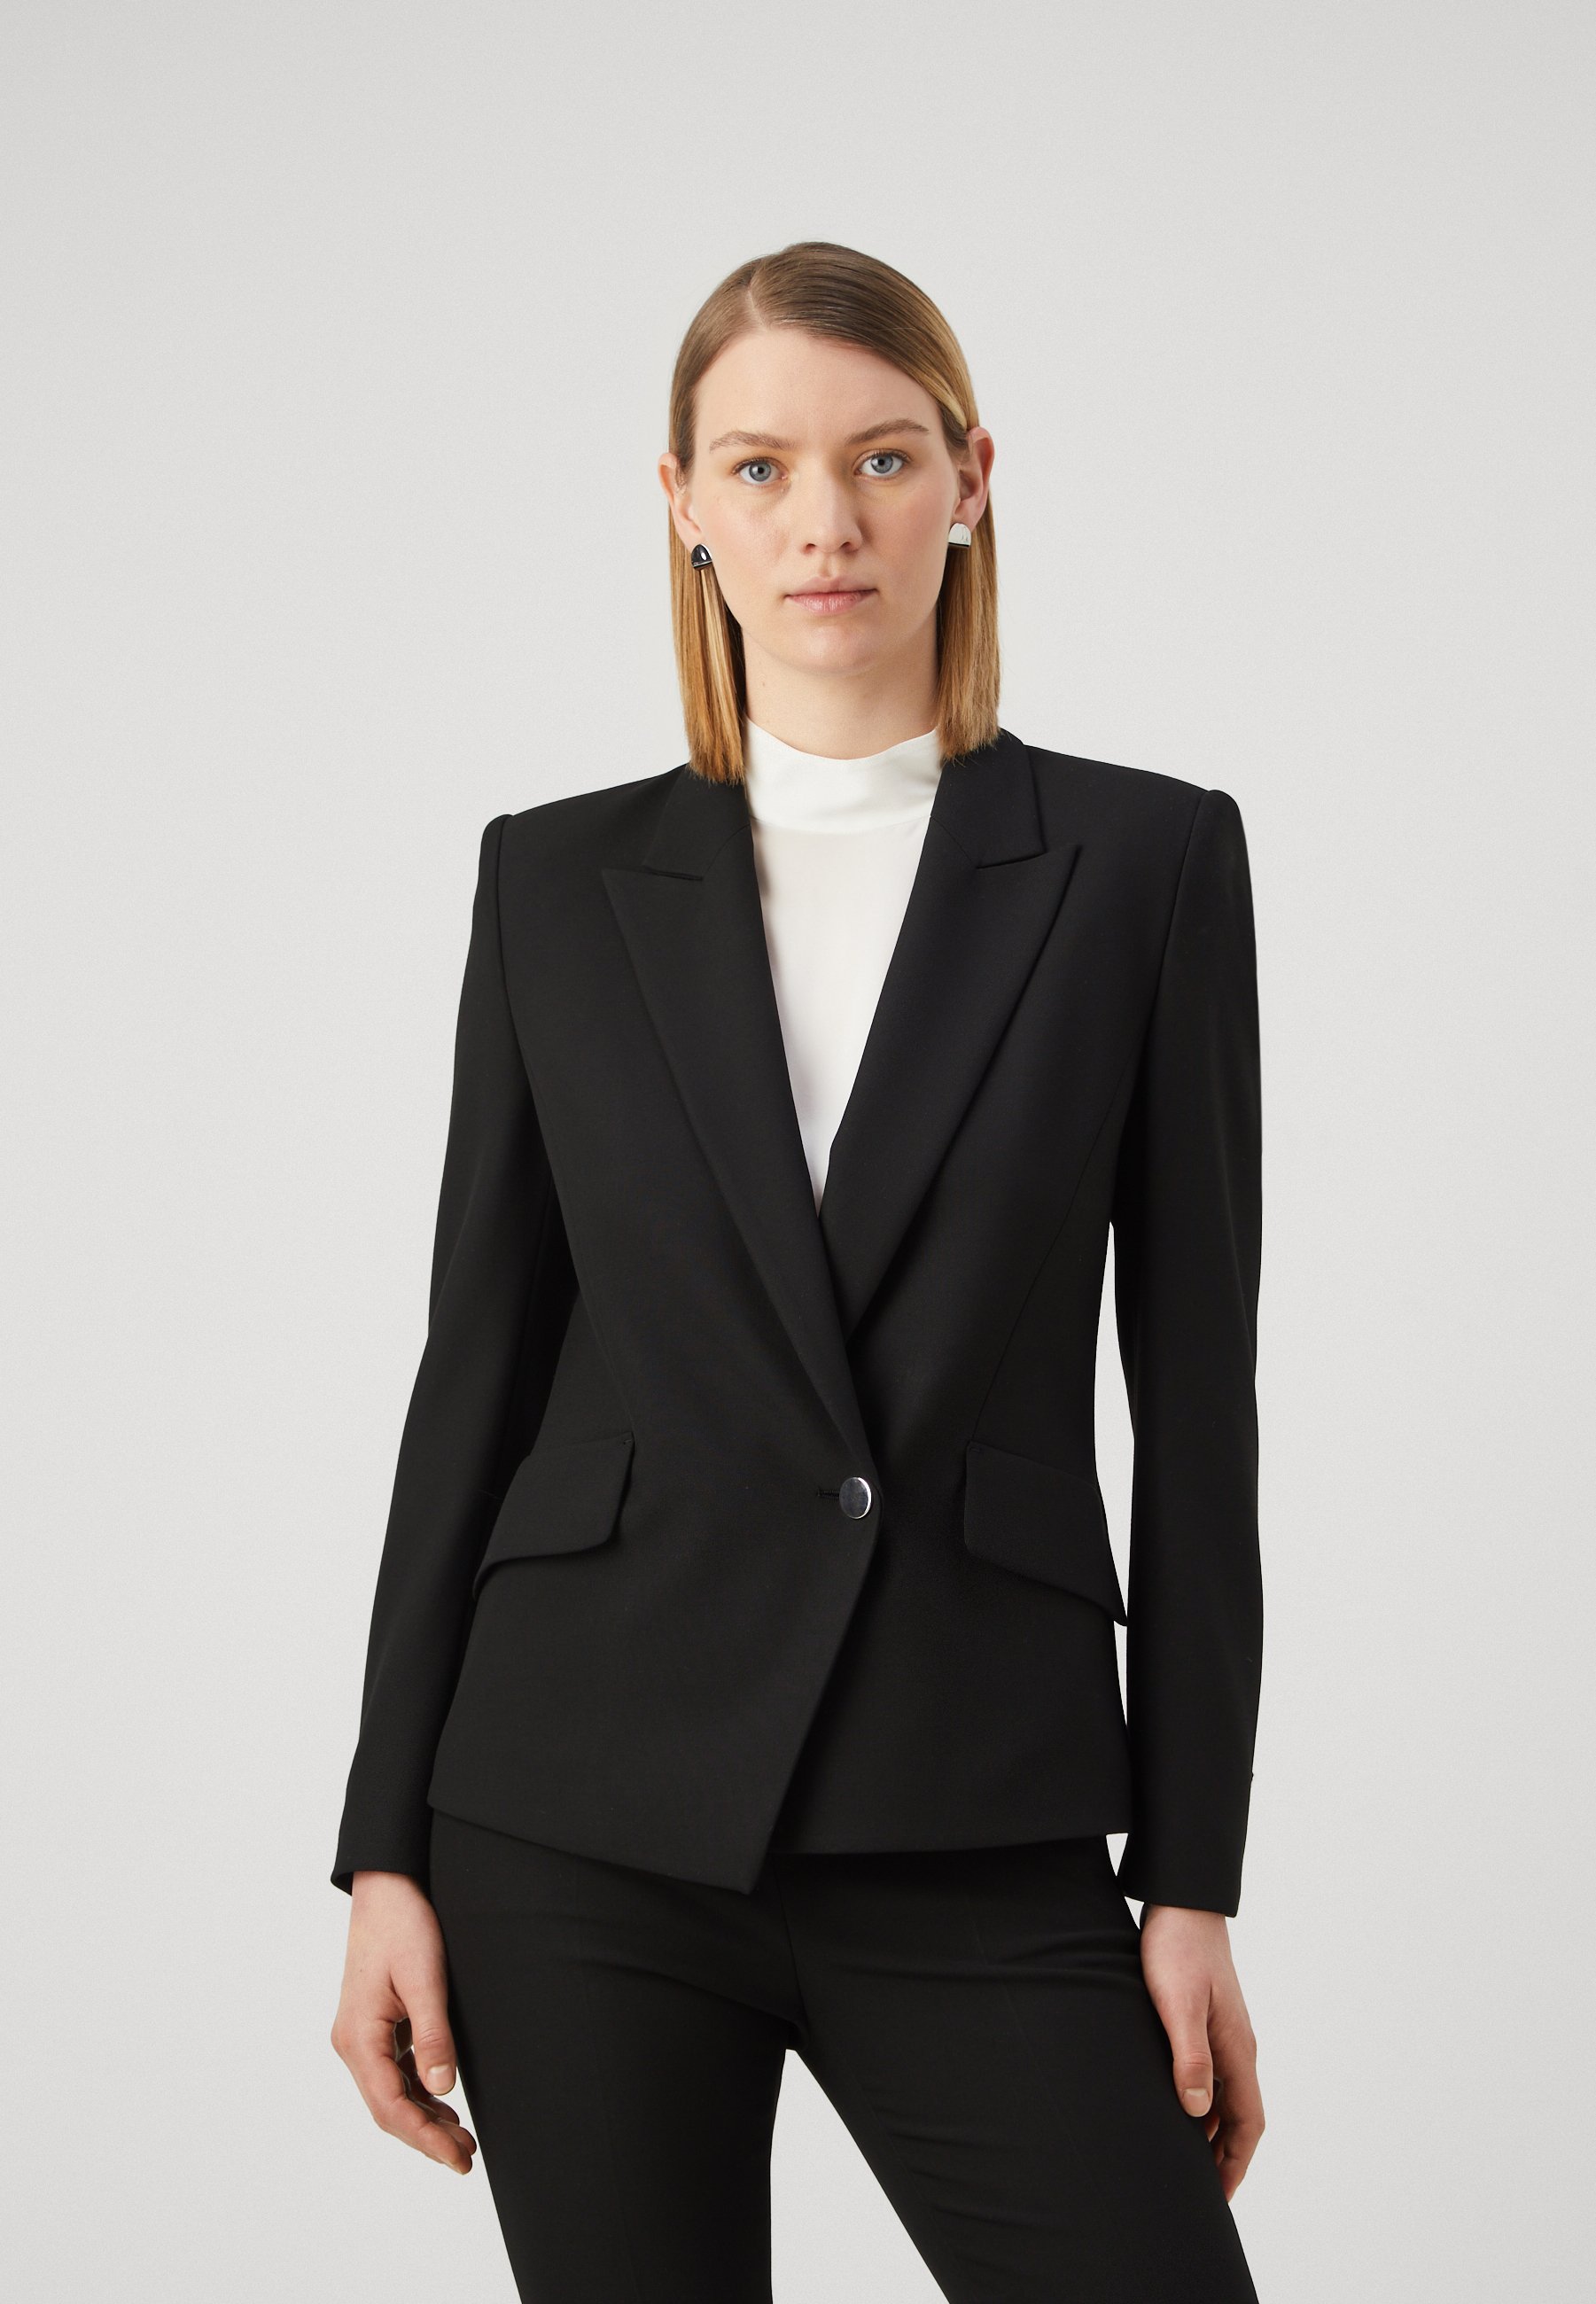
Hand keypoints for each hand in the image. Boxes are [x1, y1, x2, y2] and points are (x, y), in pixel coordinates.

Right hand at [330, 1870, 477, 2174]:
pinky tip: (443, 2102)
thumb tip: (442, 2089)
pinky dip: (418, 2091)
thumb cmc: (404, 1925)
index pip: (391, 2106)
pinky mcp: (374, 2024)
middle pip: (388, 2107)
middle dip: (426, 2137)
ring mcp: (361, 2035)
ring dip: (424, 2117)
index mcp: (358, 2038)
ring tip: (462, 2140)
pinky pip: (393, 2071)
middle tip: (467, 2159)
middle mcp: (352, 2042)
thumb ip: (433, 2033)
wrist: (386, 1886)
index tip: (459, 2157)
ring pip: (390, 2092)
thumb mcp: (425, 1978)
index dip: (425, 2138)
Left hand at [1138, 1904, 1263, 2200]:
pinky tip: (1175, 2106)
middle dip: (1224, 2157)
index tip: (1219, 2197)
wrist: (1181, 1903)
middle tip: (1199, 2193)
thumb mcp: (1179, 2005)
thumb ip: (1190, 2056)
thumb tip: (1198, 2111)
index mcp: (1237, 2049)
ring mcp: (1224, 2033)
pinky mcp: (1207, 2019)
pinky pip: (1211, 2075)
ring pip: (1225, 2097)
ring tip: (1184, 2161)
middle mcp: (1237, 2046)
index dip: (1236, 2162)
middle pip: (1239, 2117)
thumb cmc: (1177, 1950)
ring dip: (1210, 2131)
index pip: (1248, 2122)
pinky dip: (1200, 2102)